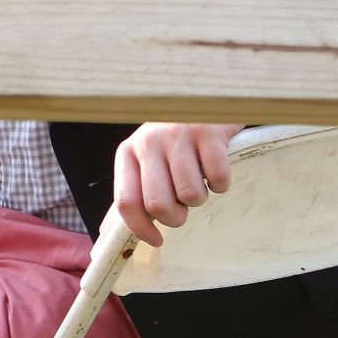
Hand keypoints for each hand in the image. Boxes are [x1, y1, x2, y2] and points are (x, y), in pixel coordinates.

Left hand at [112, 122, 244, 246]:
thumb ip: (135, 189)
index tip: (156, 239)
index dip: (140, 228)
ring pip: (191, 195)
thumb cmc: (174, 138)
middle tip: (183, 204)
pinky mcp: (209, 133)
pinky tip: (215, 166)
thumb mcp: (147, 157)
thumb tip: (117, 230)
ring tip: (199, 178)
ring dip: (200, 197)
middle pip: (158, 205)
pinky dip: (221, 182)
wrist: (205, 97)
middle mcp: (148, 142)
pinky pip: (217, 180)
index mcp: (128, 152)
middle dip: (175, 217)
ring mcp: (178, 135)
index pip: (126, 201)